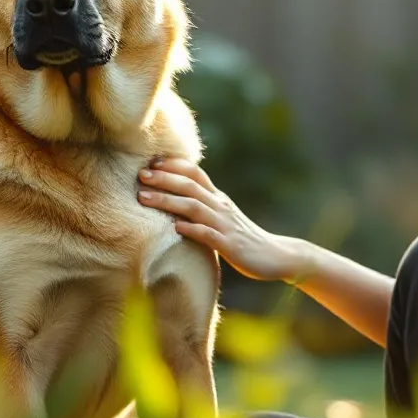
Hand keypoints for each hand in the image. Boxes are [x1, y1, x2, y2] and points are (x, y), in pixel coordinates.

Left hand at [138, 158, 300, 282]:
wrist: (276, 255)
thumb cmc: (244, 237)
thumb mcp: (222, 216)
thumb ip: (204, 206)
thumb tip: (176, 198)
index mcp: (218, 198)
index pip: (195, 174)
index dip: (173, 166)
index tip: (150, 163)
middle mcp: (221, 206)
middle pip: (190, 186)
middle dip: (163, 179)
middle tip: (140, 175)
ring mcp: (225, 225)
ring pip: (194, 207)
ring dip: (168, 200)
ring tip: (143, 198)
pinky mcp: (230, 245)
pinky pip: (208, 235)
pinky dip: (191, 229)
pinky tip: (174, 227)